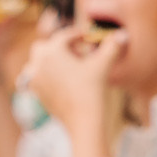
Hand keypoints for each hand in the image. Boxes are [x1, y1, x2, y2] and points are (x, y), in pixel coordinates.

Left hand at [23, 25, 126, 156]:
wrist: (82, 121)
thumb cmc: (92, 90)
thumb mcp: (103, 65)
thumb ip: (112, 47)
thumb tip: (122, 34)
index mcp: (52, 51)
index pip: (64, 36)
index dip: (77, 35)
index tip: (87, 37)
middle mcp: (38, 63)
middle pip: (45, 46)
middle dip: (60, 47)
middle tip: (78, 54)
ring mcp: (34, 79)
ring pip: (37, 62)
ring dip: (49, 60)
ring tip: (69, 67)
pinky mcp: (36, 94)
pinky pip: (36, 78)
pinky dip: (46, 75)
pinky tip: (62, 81)